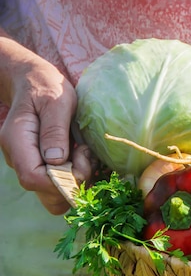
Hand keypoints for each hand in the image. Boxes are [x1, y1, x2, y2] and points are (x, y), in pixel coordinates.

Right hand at [0, 55, 93, 214]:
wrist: (36, 82)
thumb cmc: (47, 88)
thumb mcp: (56, 102)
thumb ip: (55, 130)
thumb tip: (56, 161)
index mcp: (17, 141)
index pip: (33, 178)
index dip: (61, 180)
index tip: (82, 160)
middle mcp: (19, 158)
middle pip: (43, 192)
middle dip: (73, 183)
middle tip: (87, 157)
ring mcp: (29, 163)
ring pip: (53, 192)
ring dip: (78, 180)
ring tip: (87, 154)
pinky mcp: (42, 164)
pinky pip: (59, 183)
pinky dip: (77, 176)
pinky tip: (85, 157)